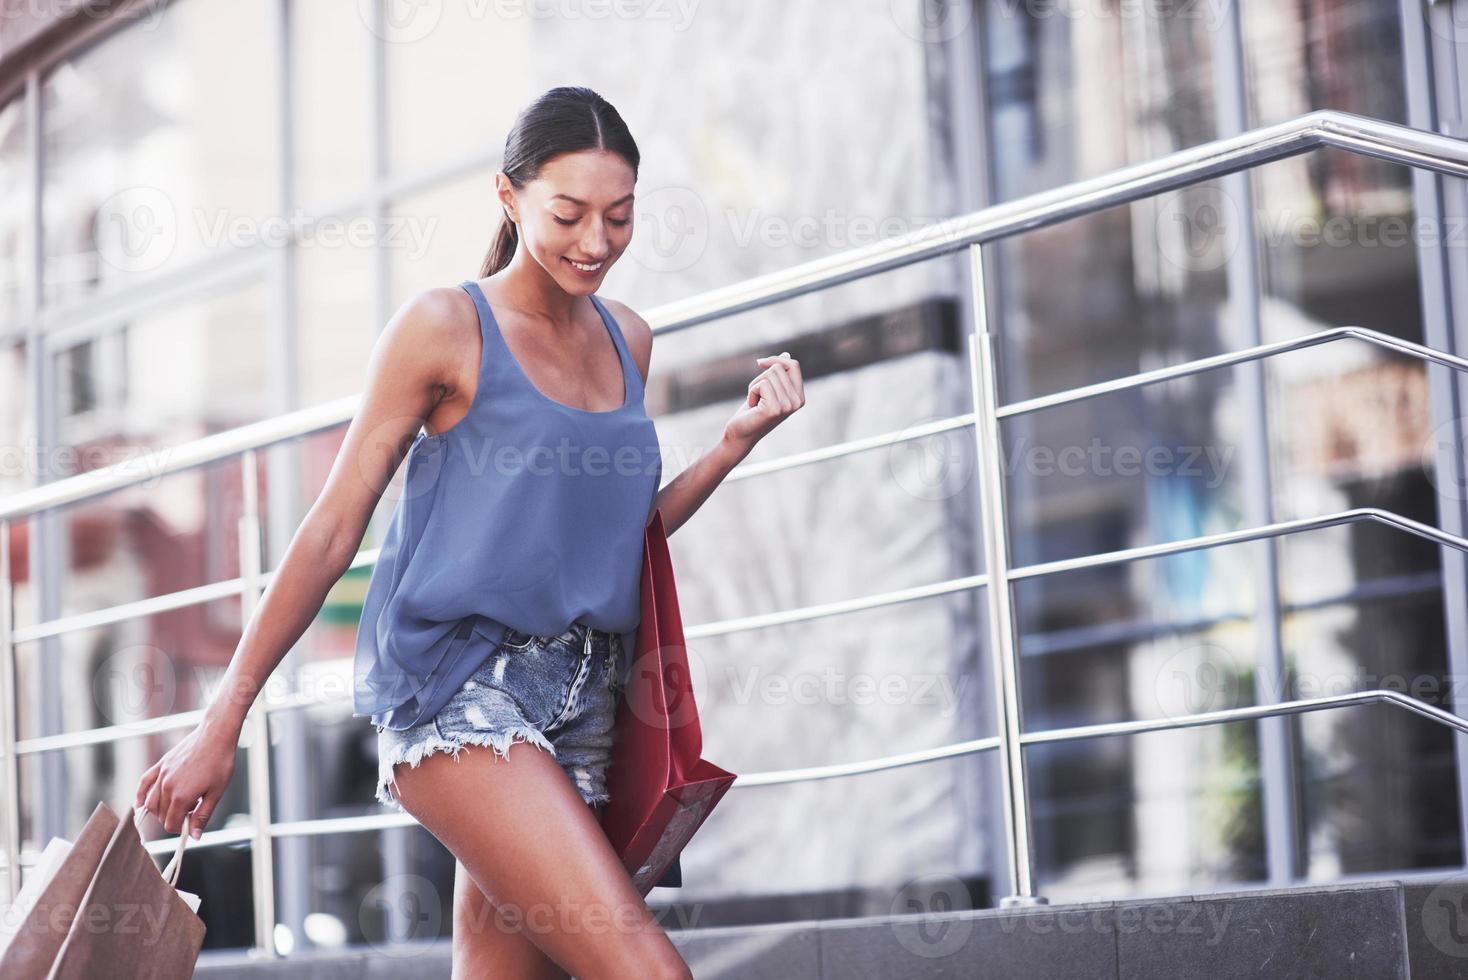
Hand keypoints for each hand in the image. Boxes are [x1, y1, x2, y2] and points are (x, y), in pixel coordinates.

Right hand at [134, 715, 238, 839]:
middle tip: (190, 813)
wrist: (216, 735)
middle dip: (173, 819)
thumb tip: (194, 837)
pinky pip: (144, 783)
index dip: (181, 829)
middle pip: (161, 815)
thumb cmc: (220, 762)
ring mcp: (161, 775)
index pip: (171, 824)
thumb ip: (203, 816)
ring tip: (177, 807)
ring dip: (160, 811)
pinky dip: (140, 795)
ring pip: (151, 803)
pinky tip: (139, 803)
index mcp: (181, 796)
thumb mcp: (216, 792)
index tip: (191, 825)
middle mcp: (166, 787)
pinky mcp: (160, 765)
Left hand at [724, 351, 804, 450]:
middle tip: (758, 396)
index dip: (776, 360)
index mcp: (800, 397)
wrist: (741, 434)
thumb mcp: (768, 390)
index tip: (760, 363)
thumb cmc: (753, 411)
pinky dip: (751, 392)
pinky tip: (753, 407)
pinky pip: (761, 384)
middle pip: (778, 368)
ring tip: (755, 402)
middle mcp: (797, 402)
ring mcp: (787, 406)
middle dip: (761, 378)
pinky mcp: (775, 408)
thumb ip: (779, 375)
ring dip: (755, 386)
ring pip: (769, 375)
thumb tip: (785, 356)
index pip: (794, 366)